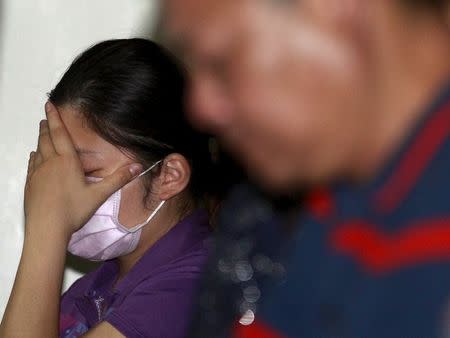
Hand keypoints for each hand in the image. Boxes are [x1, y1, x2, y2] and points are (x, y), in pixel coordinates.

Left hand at [24, 102, 142, 240]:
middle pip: (46, 139)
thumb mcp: (99, 195)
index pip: (59, 134)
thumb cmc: (73, 211)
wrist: (46, 230)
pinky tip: (35, 158)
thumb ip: (118, 179)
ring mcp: (37, 174)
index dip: (54, 118)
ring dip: (40, 140)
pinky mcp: (30, 185)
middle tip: (45, 116)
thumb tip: (138, 167)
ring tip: (42, 133)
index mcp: (67, 162)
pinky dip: (34, 157)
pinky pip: (32, 165)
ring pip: (38, 151)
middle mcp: (50, 164)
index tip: (49, 104)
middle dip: (46, 126)